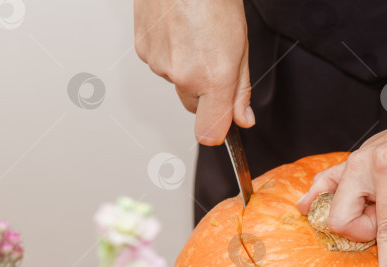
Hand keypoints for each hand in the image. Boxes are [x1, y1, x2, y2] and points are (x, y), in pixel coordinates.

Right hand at [134, 0, 253, 144]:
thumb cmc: (214, 0)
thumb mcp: (241, 47)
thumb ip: (240, 89)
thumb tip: (242, 119)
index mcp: (214, 78)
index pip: (209, 132)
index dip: (217, 133)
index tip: (222, 129)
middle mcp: (184, 75)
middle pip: (194, 105)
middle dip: (205, 91)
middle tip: (212, 58)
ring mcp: (160, 64)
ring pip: (177, 82)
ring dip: (186, 67)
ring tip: (194, 35)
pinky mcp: (144, 52)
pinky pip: (160, 64)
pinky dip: (169, 53)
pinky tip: (177, 30)